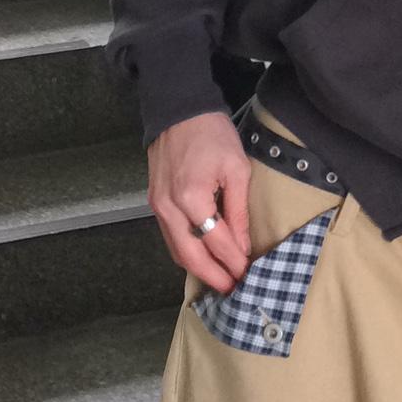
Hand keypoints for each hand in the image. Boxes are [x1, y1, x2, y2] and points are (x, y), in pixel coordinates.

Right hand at [147, 112, 252, 291]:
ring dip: (197, 269)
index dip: (233, 261)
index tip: (248, 274)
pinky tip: (201, 258)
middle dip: (213, 276)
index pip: (216, 241)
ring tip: (219, 280)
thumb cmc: (211, 134)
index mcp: (191, 197)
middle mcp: (169, 207)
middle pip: (190, 255)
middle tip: (232, 290)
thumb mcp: (237, 168)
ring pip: (176, 250)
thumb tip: (242, 245)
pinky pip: (169, 237)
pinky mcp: (154, 203)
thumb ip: (238, 211)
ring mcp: (157, 206)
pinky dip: (185, 252)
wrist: (179, 111)